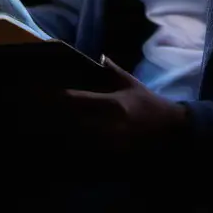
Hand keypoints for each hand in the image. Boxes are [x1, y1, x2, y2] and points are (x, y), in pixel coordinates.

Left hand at [53, 56, 189, 157]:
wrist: (171, 130)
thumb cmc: (149, 104)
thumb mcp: (132, 85)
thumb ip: (113, 71)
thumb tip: (100, 57)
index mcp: (112, 103)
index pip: (78, 99)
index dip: (61, 97)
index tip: (47, 93)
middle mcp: (109, 123)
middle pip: (73, 122)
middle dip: (57, 118)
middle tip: (40, 112)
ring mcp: (110, 142)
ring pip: (78, 140)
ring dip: (64, 135)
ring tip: (49, 130)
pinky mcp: (113, 155)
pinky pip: (89, 153)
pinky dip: (78, 149)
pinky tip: (68, 146)